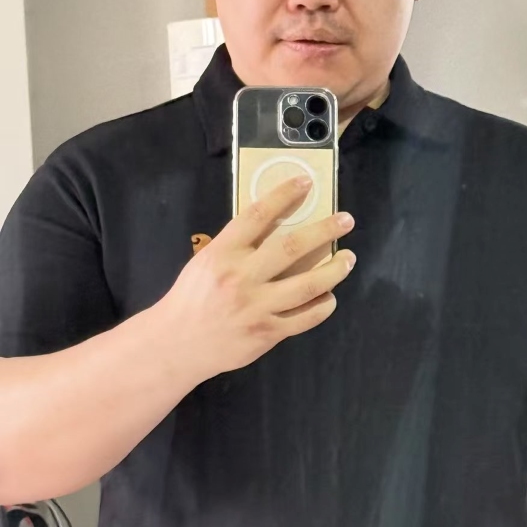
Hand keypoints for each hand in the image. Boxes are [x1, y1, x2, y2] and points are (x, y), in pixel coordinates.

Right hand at [157, 176, 355, 384]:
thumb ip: (238, 244)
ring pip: (307, 285)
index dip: (283, 195)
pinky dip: (322, 305)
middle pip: (291, 247)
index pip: (257, 215)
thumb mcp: (207, 260)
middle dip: (324, 231)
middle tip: (346, 220)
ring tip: (348, 259)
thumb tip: (275, 222)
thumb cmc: (193, 296)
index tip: (306, 182)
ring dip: (333, 270)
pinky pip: (304, 318)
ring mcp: (256, 307)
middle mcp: (241, 277)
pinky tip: (330, 296)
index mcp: (223, 253)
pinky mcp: (267, 333)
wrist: (177, 344)